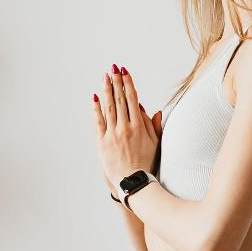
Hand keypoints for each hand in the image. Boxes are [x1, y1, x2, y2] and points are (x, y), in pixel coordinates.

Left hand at [94, 64, 161, 191]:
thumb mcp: (156, 143)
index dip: (128, 84)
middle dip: (117, 82)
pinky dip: (96, 108)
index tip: (125, 72)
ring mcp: (113, 135)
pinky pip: (99, 122)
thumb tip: (153, 109)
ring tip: (105, 77)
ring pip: (109, 107)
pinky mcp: (102, 142)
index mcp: (139, 127)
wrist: (134, 182)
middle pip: (120, 100)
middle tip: (113, 68)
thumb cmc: (147, 163)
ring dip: (107, 90)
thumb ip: (153, 125)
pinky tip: (95, 97)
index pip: (132, 99)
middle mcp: (126, 128)